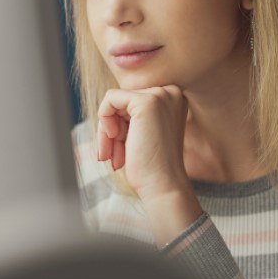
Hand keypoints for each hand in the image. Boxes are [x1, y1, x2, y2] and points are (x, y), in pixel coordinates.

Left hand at [96, 85, 189, 200]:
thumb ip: (131, 115)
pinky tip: (112, 140)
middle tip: (109, 155)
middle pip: (122, 102)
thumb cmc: (151, 166)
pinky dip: (104, 120)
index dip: (120, 125)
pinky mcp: (146, 102)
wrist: (163, 186)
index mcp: (173, 99)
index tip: (118, 149)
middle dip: (112, 130)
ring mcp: (160, 95)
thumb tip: (108, 106)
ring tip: (111, 156)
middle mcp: (170, 93)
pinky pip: (110, 99)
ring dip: (106, 132)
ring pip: (114, 102)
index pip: (132, 102)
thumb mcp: (143, 133)